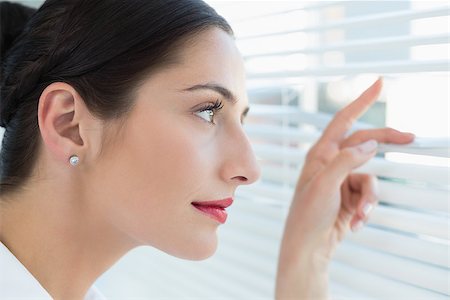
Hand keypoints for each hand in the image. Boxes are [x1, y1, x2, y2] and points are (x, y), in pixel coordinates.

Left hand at [275, 78, 414, 298]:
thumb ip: (346, 161)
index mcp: (320, 154)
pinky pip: (369, 196)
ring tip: (359, 215)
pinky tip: (355, 224)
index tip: (378, 83)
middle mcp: (331, 163)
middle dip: (385, 143)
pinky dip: (366, 210)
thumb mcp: (324, 185)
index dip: (361, 101)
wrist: (308, 246)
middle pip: (365, 144)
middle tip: (410, 138)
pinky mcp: (350, 197)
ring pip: (370, 178)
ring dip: (369, 198)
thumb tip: (370, 144)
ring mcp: (342, 180)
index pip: (343, 121)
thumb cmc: (307, 215)